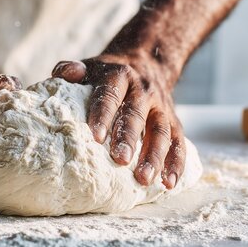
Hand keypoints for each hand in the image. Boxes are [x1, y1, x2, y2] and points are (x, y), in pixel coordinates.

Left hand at [52, 55, 184, 188]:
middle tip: (120, 160)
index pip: (110, 94)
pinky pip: (179, 142)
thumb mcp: (90, 67)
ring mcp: (161, 106)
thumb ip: (71, 70)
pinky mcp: (173, 121)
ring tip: (144, 179)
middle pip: (136, 114)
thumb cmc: (107, 75)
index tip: (96, 137)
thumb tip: (69, 73)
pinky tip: (168, 183)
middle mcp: (143, 90)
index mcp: (119, 76)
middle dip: (129, 138)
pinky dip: (176, 163)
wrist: (146, 63)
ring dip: (154, 155)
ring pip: (161, 130)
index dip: (103, 114)